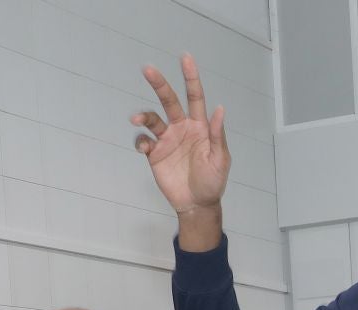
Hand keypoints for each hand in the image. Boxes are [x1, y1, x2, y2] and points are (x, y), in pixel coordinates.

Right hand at [134, 54, 228, 246]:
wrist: (197, 204)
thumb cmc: (213, 182)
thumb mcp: (220, 160)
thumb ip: (217, 135)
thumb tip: (219, 109)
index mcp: (200, 126)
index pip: (195, 97)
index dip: (191, 77)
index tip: (185, 58)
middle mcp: (181, 128)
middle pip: (169, 101)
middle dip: (159, 84)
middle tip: (147, 69)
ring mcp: (167, 140)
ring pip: (152, 119)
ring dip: (143, 116)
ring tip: (137, 119)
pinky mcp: (155, 154)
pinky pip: (144, 141)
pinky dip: (141, 141)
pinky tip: (144, 148)